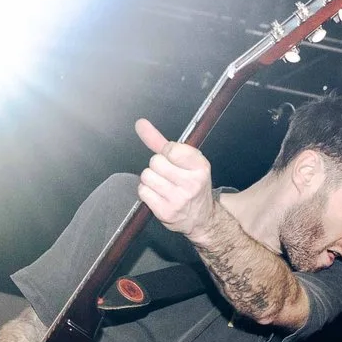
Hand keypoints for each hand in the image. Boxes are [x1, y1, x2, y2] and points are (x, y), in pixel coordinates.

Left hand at [134, 118, 220, 235]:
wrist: (201, 218)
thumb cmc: (191, 184)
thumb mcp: (186, 161)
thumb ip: (161, 142)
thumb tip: (139, 123)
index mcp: (200, 167)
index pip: (171, 149)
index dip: (167, 152)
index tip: (173, 159)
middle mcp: (192, 183)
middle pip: (156, 162)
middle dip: (157, 166)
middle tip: (168, 175)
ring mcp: (178, 199)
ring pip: (147, 176)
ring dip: (150, 179)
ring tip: (162, 185)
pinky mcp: (165, 212)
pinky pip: (143, 191)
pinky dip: (146, 191)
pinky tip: (157, 194)